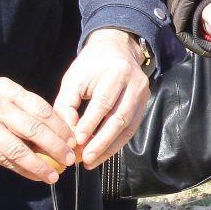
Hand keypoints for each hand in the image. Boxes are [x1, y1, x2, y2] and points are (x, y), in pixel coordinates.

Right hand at [0, 71, 76, 182]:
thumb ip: (22, 103)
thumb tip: (52, 124)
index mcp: (8, 91)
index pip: (43, 110)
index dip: (61, 127)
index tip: (73, 139)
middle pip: (35, 130)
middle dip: (56, 147)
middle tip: (69, 159)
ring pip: (19, 150)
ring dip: (40, 165)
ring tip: (54, 175)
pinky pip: (3, 160)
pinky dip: (22, 170)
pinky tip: (35, 176)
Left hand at [54, 28, 152, 167]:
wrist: (116, 48)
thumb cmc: (91, 65)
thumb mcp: (73, 79)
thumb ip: (66, 106)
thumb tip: (68, 136)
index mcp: (116, 72)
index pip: (102, 103)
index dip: (89, 124)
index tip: (76, 142)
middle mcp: (134, 84)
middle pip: (119, 118)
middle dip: (101, 142)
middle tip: (85, 159)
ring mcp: (142, 95)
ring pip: (128, 127)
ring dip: (109, 147)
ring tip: (92, 161)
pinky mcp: (144, 104)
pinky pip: (131, 129)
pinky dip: (116, 143)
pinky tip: (103, 153)